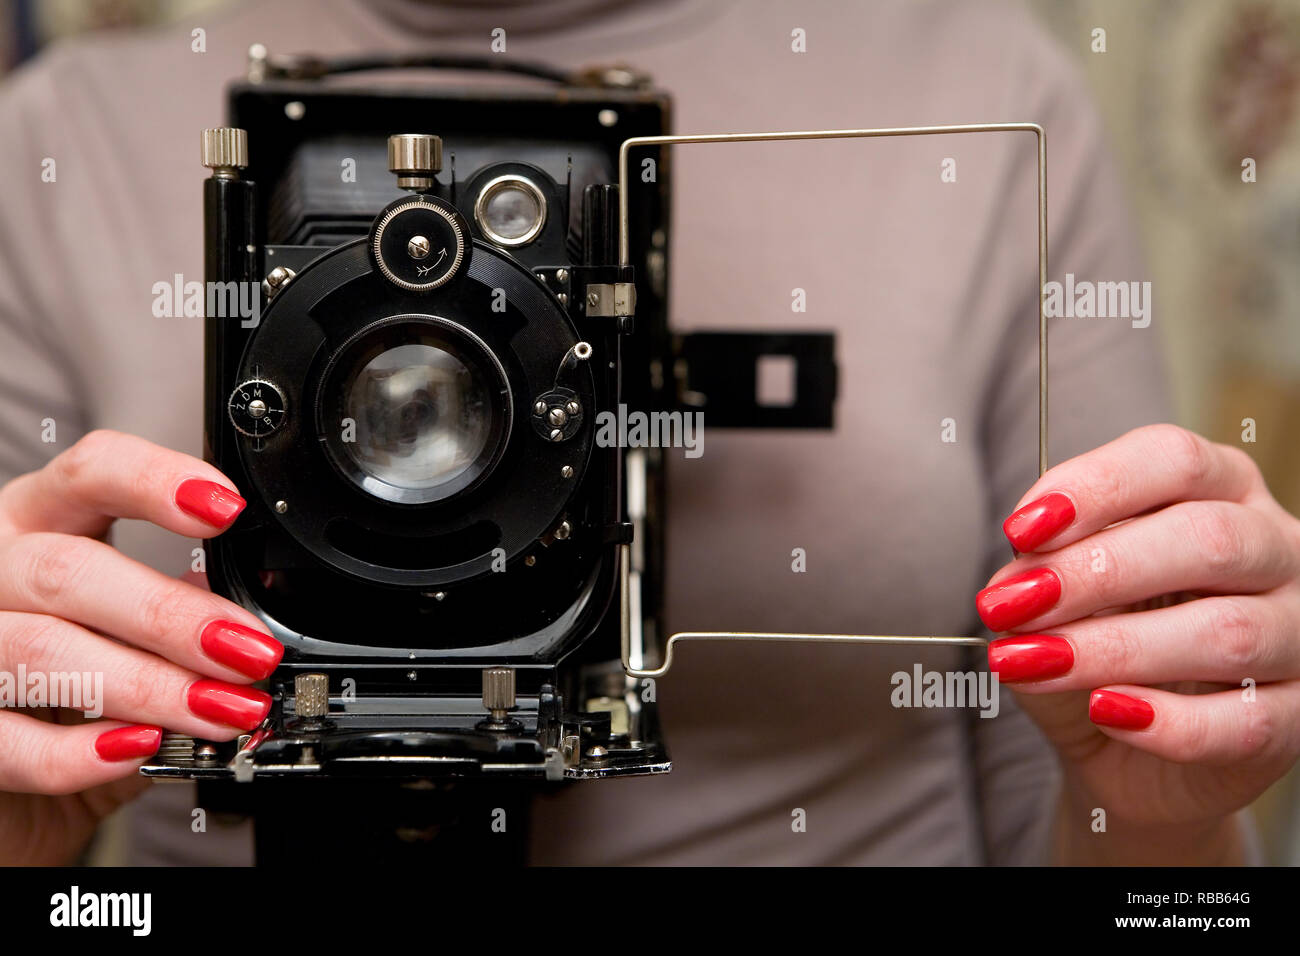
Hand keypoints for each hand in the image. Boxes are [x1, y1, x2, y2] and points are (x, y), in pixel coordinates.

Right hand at [0, 430, 281, 863]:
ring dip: (148, 686)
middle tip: (249, 652)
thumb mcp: (124, 617)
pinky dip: (79, 752)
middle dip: (172, 616)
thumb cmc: (73, 672)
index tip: (227, 509)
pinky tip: (140, 748)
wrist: (11, 774)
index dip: (156, 482)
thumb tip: (251, 618)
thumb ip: (175, 604)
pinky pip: (9, 741)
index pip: (89, 473)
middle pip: (69, 572)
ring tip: (220, 709)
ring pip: (43, 652)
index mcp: (39, 520)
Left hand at [976, 424, 1299, 862]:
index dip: (1093, 489)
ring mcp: (1297, 630)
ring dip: (1115, 649)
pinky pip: (1246, 721)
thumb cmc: (1096, 637)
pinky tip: (1105, 711)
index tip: (1018, 530)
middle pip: (1206, 539)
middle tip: (1011, 604)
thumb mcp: (1059, 594)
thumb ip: (1041, 576)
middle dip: (1096, 572)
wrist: (1125, 745)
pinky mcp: (1296, 714)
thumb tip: (1014, 584)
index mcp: (1220, 487)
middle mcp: (1274, 546)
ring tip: (1033, 663)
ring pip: (1228, 632)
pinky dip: (1169, 722)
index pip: (1173, 459)